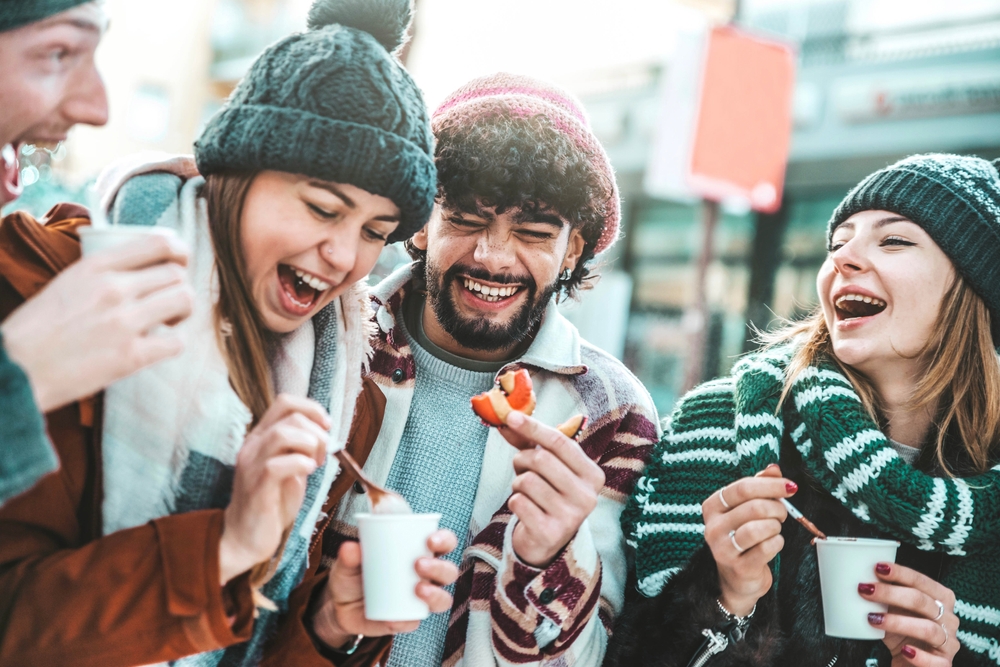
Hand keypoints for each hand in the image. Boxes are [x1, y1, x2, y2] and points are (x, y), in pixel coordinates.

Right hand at [1, 235, 192, 411]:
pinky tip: (157, 346)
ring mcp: (124, 321)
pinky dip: (173, 343)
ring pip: (184, 300)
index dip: (179, 251)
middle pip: (177, 273)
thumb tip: (138, 268)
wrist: (15, 369)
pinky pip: (176, 342)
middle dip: (178, 287)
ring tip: (167, 321)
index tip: (179, 262)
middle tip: (167, 302)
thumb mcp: (66, 283)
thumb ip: (102, 272)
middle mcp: (113, 288)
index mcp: (94, 266)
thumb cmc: (36, 330)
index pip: (158, 243)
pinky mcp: (130, 356)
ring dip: (183, 311)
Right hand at [219, 395, 329, 583]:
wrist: (245, 537)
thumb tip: (326, 435)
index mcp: (261, 437)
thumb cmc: (271, 502)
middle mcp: (253, 446)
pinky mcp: (256, 488)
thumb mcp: (290, 468)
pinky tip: (307, 473)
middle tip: (323, 455)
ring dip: (309, 445)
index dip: (312, 408)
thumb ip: (301, 448)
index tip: (327, 426)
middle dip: (317, 432)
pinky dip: (300, 464)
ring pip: (282, 435)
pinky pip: (277, 465)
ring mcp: (252, 465)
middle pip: (290, 417)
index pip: (285, 402)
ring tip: (315, 464)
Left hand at [311, 530, 458, 648]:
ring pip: (443, 599)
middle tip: (418, 564)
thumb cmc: (353, 574)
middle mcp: (427, 576)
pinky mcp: (407, 620)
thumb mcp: (349, 562)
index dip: (445, 541)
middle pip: (449, 572)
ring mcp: (420, 601)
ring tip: (418, 589)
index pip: (444, 543)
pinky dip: (406, 621)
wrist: (340, 605)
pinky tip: (394, 619)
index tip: (430, 540)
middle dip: (439, 568)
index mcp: (420, 552)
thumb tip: (350, 548)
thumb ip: (349, 555)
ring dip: (436, 595)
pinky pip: (414, 622)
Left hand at [499, 410, 605, 567]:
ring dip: (517, 483)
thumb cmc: (549, 494)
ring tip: (525, 491)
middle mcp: (587, 496)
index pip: (561, 443)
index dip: (533, 427)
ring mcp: (571, 517)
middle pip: (541, 460)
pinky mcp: (550, 533)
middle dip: (522, 460)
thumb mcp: (547, 466)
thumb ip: (530, 442)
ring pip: (527, 481)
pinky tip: (525, 509)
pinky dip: (514, 501)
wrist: (548, 540)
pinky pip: (518, 502)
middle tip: (520, 467)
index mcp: (593, 475)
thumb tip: (507, 418)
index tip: (511, 416)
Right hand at [703, 463, 793, 615]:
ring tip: (774, 529)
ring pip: (761, 527)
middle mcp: (713, 526)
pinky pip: (768, 547)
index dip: (771, 485)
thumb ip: (758, 486)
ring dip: (776, 526)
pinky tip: (773, 544)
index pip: (743, 487)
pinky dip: (777, 542)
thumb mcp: (746, 508)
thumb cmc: (743, 537)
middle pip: (755, 507)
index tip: (789, 486)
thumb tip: (773, 469)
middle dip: (777, 508)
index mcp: (713, 506)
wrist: (737, 577)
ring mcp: (723, 548)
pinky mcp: (738, 567)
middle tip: (781, 514)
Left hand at [861, 562, 958, 665]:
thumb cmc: (902, 633)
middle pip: (922, 601)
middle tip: (865, 590)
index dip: (901, 573)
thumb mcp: (893, 611)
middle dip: (891, 594)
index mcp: (940, 599)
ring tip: (872, 618)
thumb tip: (861, 577)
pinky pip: (935, 661)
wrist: (910, 665)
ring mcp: (949, 642)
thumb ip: (885, 596)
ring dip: (898, 622)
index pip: (922, 581)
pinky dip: (919, 655)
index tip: (877, 567)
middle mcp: (949, 618)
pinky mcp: (944, 664)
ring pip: (928, 629)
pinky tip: (904, 650)